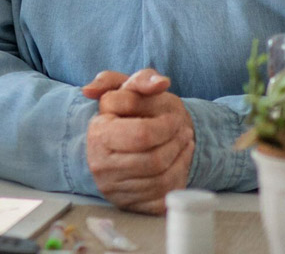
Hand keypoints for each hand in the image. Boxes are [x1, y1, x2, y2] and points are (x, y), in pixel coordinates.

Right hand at [82, 68, 194, 213]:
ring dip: (182, 159)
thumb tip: (160, 84)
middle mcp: (102, 166)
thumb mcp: (127, 87)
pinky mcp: (131, 205)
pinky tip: (180, 163)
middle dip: (177, 143)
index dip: (166, 125)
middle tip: (184, 130)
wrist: (114, 143)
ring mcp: (116, 188)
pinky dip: (178, 179)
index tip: (174, 117)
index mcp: (99, 134)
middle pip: (155, 160)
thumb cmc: (125, 113)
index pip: (142, 135)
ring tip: (185, 143)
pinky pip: (163, 198)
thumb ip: (141, 80)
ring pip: (161, 180)